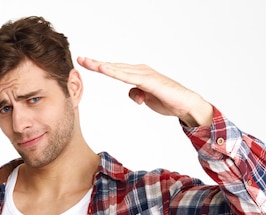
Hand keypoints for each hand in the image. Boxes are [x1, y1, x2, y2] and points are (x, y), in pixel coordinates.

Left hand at [76, 57, 212, 126]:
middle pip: (114, 66)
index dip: (100, 66)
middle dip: (96, 63)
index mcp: (138, 74)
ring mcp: (144, 74)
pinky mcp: (148, 81)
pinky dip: (115, 72)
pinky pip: (128, 76)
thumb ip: (137, 94)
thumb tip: (133, 94)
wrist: (185, 104)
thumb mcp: (146, 98)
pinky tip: (104, 69)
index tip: (85, 63)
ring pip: (118, 69)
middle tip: (80, 59)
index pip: (115, 69)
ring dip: (103, 66)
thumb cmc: (167, 99)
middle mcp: (140, 70)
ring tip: (88, 62)